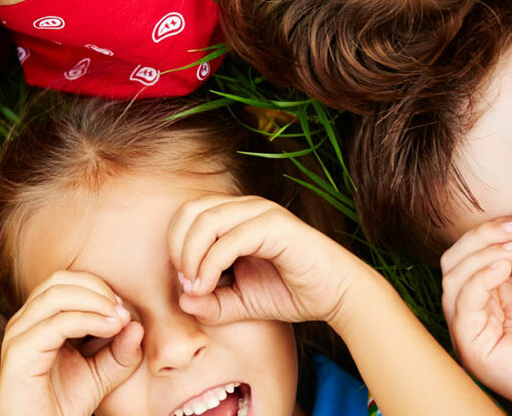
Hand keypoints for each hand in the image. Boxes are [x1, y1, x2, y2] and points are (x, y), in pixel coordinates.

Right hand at [0, 271, 142, 415]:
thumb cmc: (65, 406)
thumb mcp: (102, 374)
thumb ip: (120, 351)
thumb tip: (136, 325)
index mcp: (38, 320)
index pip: (66, 282)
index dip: (98, 288)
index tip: (124, 310)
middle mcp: (23, 322)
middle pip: (60, 280)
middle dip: (96, 289)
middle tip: (122, 311)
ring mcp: (18, 335)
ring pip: (57, 294)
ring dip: (95, 301)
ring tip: (118, 319)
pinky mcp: (19, 353)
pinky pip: (57, 323)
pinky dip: (88, 319)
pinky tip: (109, 329)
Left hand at [168, 195, 357, 326]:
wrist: (337, 295)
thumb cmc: (290, 292)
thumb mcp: (240, 303)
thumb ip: (211, 303)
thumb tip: (182, 301)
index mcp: (235, 216)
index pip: (188, 214)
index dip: (174, 245)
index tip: (183, 282)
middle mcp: (246, 207)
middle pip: (191, 210)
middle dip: (177, 246)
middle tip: (185, 281)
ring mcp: (262, 212)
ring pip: (207, 219)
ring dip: (190, 255)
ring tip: (196, 285)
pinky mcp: (276, 226)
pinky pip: (230, 239)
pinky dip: (210, 263)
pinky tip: (208, 286)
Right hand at [441, 208, 511, 415]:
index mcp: (499, 288)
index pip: (478, 247)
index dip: (497, 227)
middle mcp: (480, 305)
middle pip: (457, 255)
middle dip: (485, 235)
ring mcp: (474, 325)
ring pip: (452, 274)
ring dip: (482, 252)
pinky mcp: (472, 344)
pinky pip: (460, 302)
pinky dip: (478, 277)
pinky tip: (504, 268)